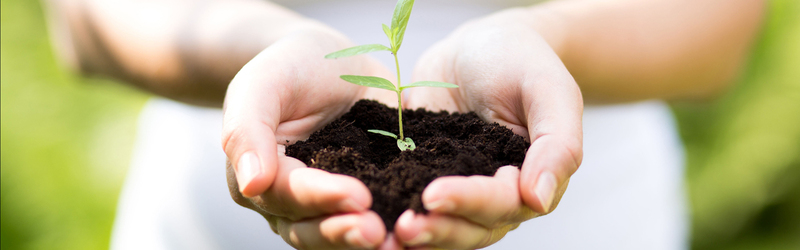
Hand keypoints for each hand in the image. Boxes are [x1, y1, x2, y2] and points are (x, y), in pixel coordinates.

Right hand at [222, 28, 398, 248]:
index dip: (320, 198)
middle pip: (311, 228)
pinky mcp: (367, 197)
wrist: (331, 62)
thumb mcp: (261, 85)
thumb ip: (248, 131)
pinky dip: (393, 228)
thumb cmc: (288, 68)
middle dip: (344, 232)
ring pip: (340, 235)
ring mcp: (329, 205)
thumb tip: (251, 184)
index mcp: (260, 176)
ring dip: (366, 242)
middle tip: (377, 231)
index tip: (357, 196)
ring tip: (400, 243)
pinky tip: (421, 230)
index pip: (286, 195)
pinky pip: (376, 219)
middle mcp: (291, 202)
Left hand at [396, 11, 583, 248]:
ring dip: (415, 233)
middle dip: (437, 229)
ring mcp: (456, 190)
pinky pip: (408, 200)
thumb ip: (557, 145)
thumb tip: (538, 201)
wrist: (479, 47)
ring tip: (384, 233)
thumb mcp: (549, 91)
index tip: (434, 196)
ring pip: (440, 225)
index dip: (470, 203)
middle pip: (469, 227)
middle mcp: (493, 196)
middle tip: (404, 225)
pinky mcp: (422, 177)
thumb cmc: (522, 62)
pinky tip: (366, 213)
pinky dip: (391, 210)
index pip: (502, 204)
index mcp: (528, 180)